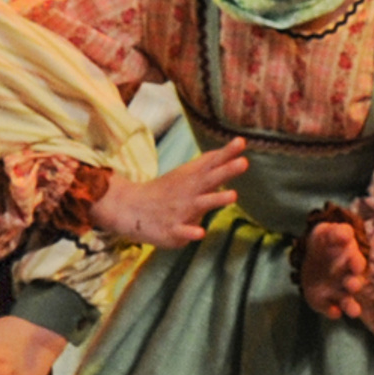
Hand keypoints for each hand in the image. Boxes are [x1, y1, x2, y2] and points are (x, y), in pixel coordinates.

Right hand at [91, 140, 246, 248]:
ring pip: (201, 204)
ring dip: (216, 199)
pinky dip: (190, 232)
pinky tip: (200, 232)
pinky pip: (183, 232)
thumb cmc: (164, 192)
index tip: (241, 142)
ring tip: (233, 195)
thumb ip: (207, 164)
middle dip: (226, 171)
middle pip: (210, 179)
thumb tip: (228, 150)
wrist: (129, 209)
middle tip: (243, 162)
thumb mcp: (185, 174)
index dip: (227, 153)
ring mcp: (180, 211)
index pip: (212, 163)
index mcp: (192, 178)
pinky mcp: (172, 230)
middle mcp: (189, 192)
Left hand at [300, 219, 367, 320]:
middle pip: (354, 283)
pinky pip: (329, 308)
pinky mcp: (323, 301)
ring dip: (351, 305)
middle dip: (354, 284)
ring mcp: (336, 291)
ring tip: (353, 311)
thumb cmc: (324, 242)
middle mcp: (348, 278)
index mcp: (350, 259)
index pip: (356, 262)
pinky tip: (334, 312)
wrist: (310, 256)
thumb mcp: (325, 232)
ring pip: (347, 301)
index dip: (356, 264)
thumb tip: (345, 234)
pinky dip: (332, 311)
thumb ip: (336, 231)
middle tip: (352, 285)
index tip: (355, 265)